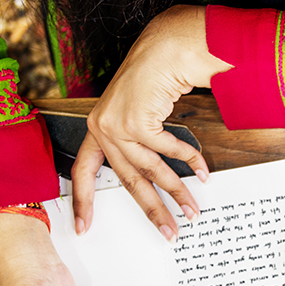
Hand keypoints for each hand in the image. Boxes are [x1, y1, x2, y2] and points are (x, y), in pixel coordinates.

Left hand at [73, 5, 227, 239]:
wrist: (162, 52)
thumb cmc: (150, 84)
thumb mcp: (134, 118)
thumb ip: (134, 147)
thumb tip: (151, 184)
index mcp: (96, 131)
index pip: (83, 172)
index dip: (84, 201)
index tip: (83, 228)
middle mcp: (102, 128)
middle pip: (127, 180)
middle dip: (152, 210)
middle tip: (167, 232)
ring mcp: (117, 125)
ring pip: (150, 170)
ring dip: (176, 192)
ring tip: (192, 209)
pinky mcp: (136, 120)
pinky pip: (167, 150)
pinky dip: (188, 160)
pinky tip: (201, 171)